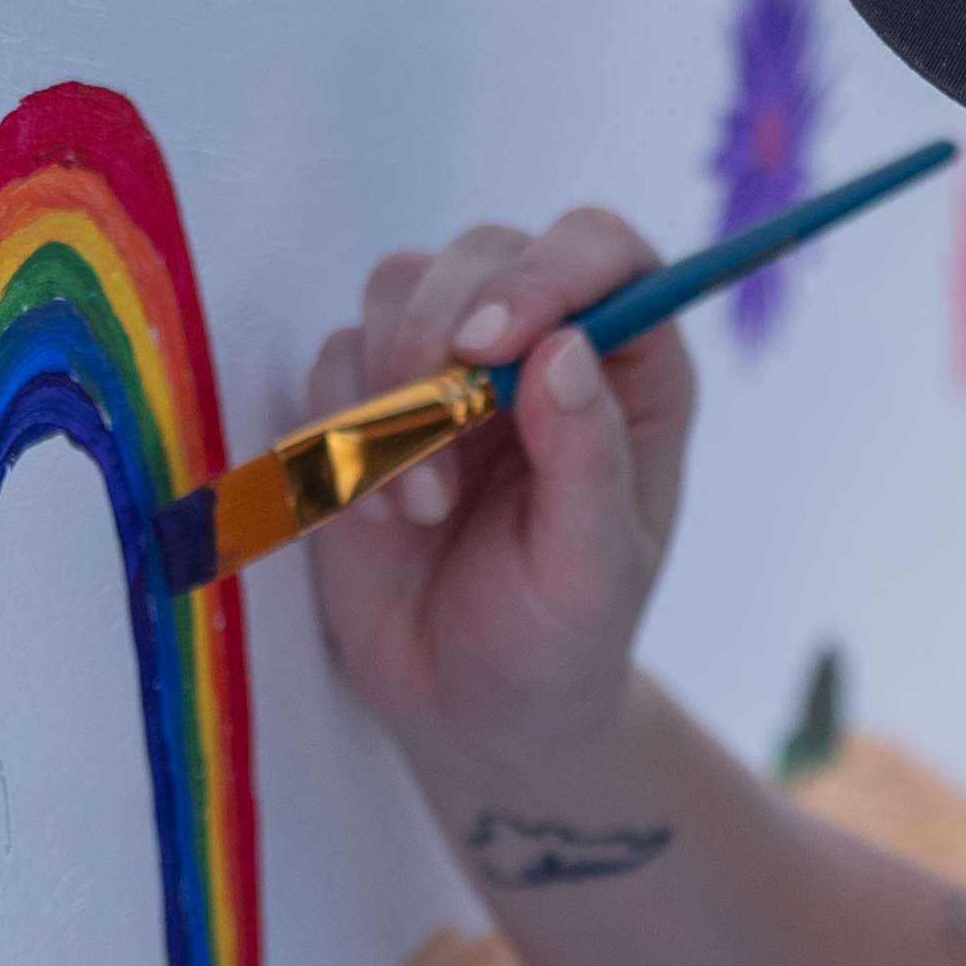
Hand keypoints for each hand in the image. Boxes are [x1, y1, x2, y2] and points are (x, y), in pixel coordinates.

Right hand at [298, 211, 703, 814]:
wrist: (474, 712)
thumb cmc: (559, 641)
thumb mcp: (594, 570)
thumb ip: (586, 458)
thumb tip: (562, 345)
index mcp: (631, 372)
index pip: (604, 254)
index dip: (548, 271)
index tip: (493, 343)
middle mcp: (544, 347)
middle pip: (487, 253)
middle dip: (444, 327)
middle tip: (439, 422)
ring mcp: (452, 366)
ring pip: (400, 286)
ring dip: (392, 386)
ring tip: (422, 506)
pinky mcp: (370, 401)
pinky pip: (334, 357)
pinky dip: (340, 426)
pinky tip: (382, 514)